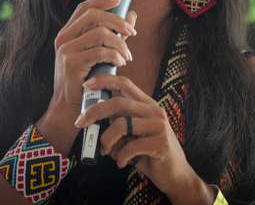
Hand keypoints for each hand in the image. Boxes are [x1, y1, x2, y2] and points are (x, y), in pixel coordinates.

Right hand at [46, 0, 137, 122]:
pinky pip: (100, 52)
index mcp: (67, 34)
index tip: (120, 0)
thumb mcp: (97, 54)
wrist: (68, 108)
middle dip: (117, 21)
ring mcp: (66, 51)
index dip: (102, 0)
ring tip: (127, 56)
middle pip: (93, 16)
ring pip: (100, 33)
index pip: (84, 7)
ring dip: (120, 44)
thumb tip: (132, 15)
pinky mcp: (72, 64)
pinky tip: (121, 63)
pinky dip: (115, 56)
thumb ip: (113, 34)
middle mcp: (63, 39)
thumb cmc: (85, 81)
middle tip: (133, 32)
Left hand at [73, 74, 198, 198]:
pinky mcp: (160, 142)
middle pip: (118, 103)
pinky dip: (120, 157)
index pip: (125, 83)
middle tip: (80, 123)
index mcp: (146, 104)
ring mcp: (159, 125)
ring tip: (107, 152)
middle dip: (95, 112)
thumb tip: (93, 118)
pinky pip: (130, 146)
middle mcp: (154, 110)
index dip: (104, 80)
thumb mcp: (132, 134)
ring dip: (107, 141)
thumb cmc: (148, 153)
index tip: (86, 85)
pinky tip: (122, 163)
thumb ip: (118, 123)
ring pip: (121, 125)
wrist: (174, 174)